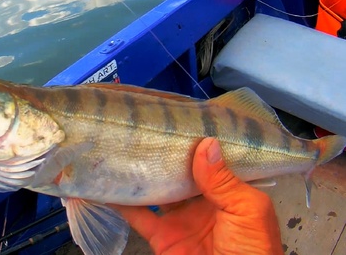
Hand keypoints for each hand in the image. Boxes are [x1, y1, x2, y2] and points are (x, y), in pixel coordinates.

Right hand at [113, 137, 282, 254]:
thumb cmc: (252, 252)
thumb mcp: (248, 212)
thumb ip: (225, 181)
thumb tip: (207, 144)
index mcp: (229, 192)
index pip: (211, 161)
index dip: (197, 142)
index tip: (180, 119)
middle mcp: (204, 202)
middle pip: (180, 172)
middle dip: (165, 154)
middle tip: (146, 129)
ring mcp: (181, 219)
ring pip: (157, 190)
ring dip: (142, 174)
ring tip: (124, 149)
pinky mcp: (162, 237)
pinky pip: (139, 217)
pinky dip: (122, 203)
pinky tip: (109, 186)